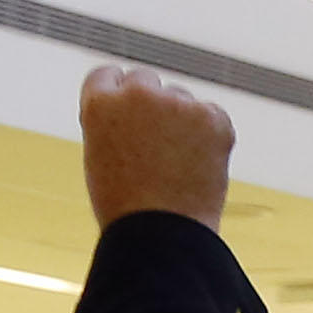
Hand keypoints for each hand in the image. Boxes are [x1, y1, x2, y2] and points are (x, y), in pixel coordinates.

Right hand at [80, 64, 234, 232]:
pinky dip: (211, 137)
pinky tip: (199, 167)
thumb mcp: (101, 158)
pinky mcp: (212, 117)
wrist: (161, 235)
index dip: (118, 95)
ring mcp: (176, 103)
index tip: (128, 112)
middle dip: (151, 103)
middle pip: (145, 81)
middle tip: (156, 145)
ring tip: (176, 167)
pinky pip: (212, 116)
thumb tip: (138, 112)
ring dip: (181, 121)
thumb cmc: (127, 209)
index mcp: (99, 104)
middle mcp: (136, 94)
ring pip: (180, 99)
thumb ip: (116, 125)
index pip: (108, 76)